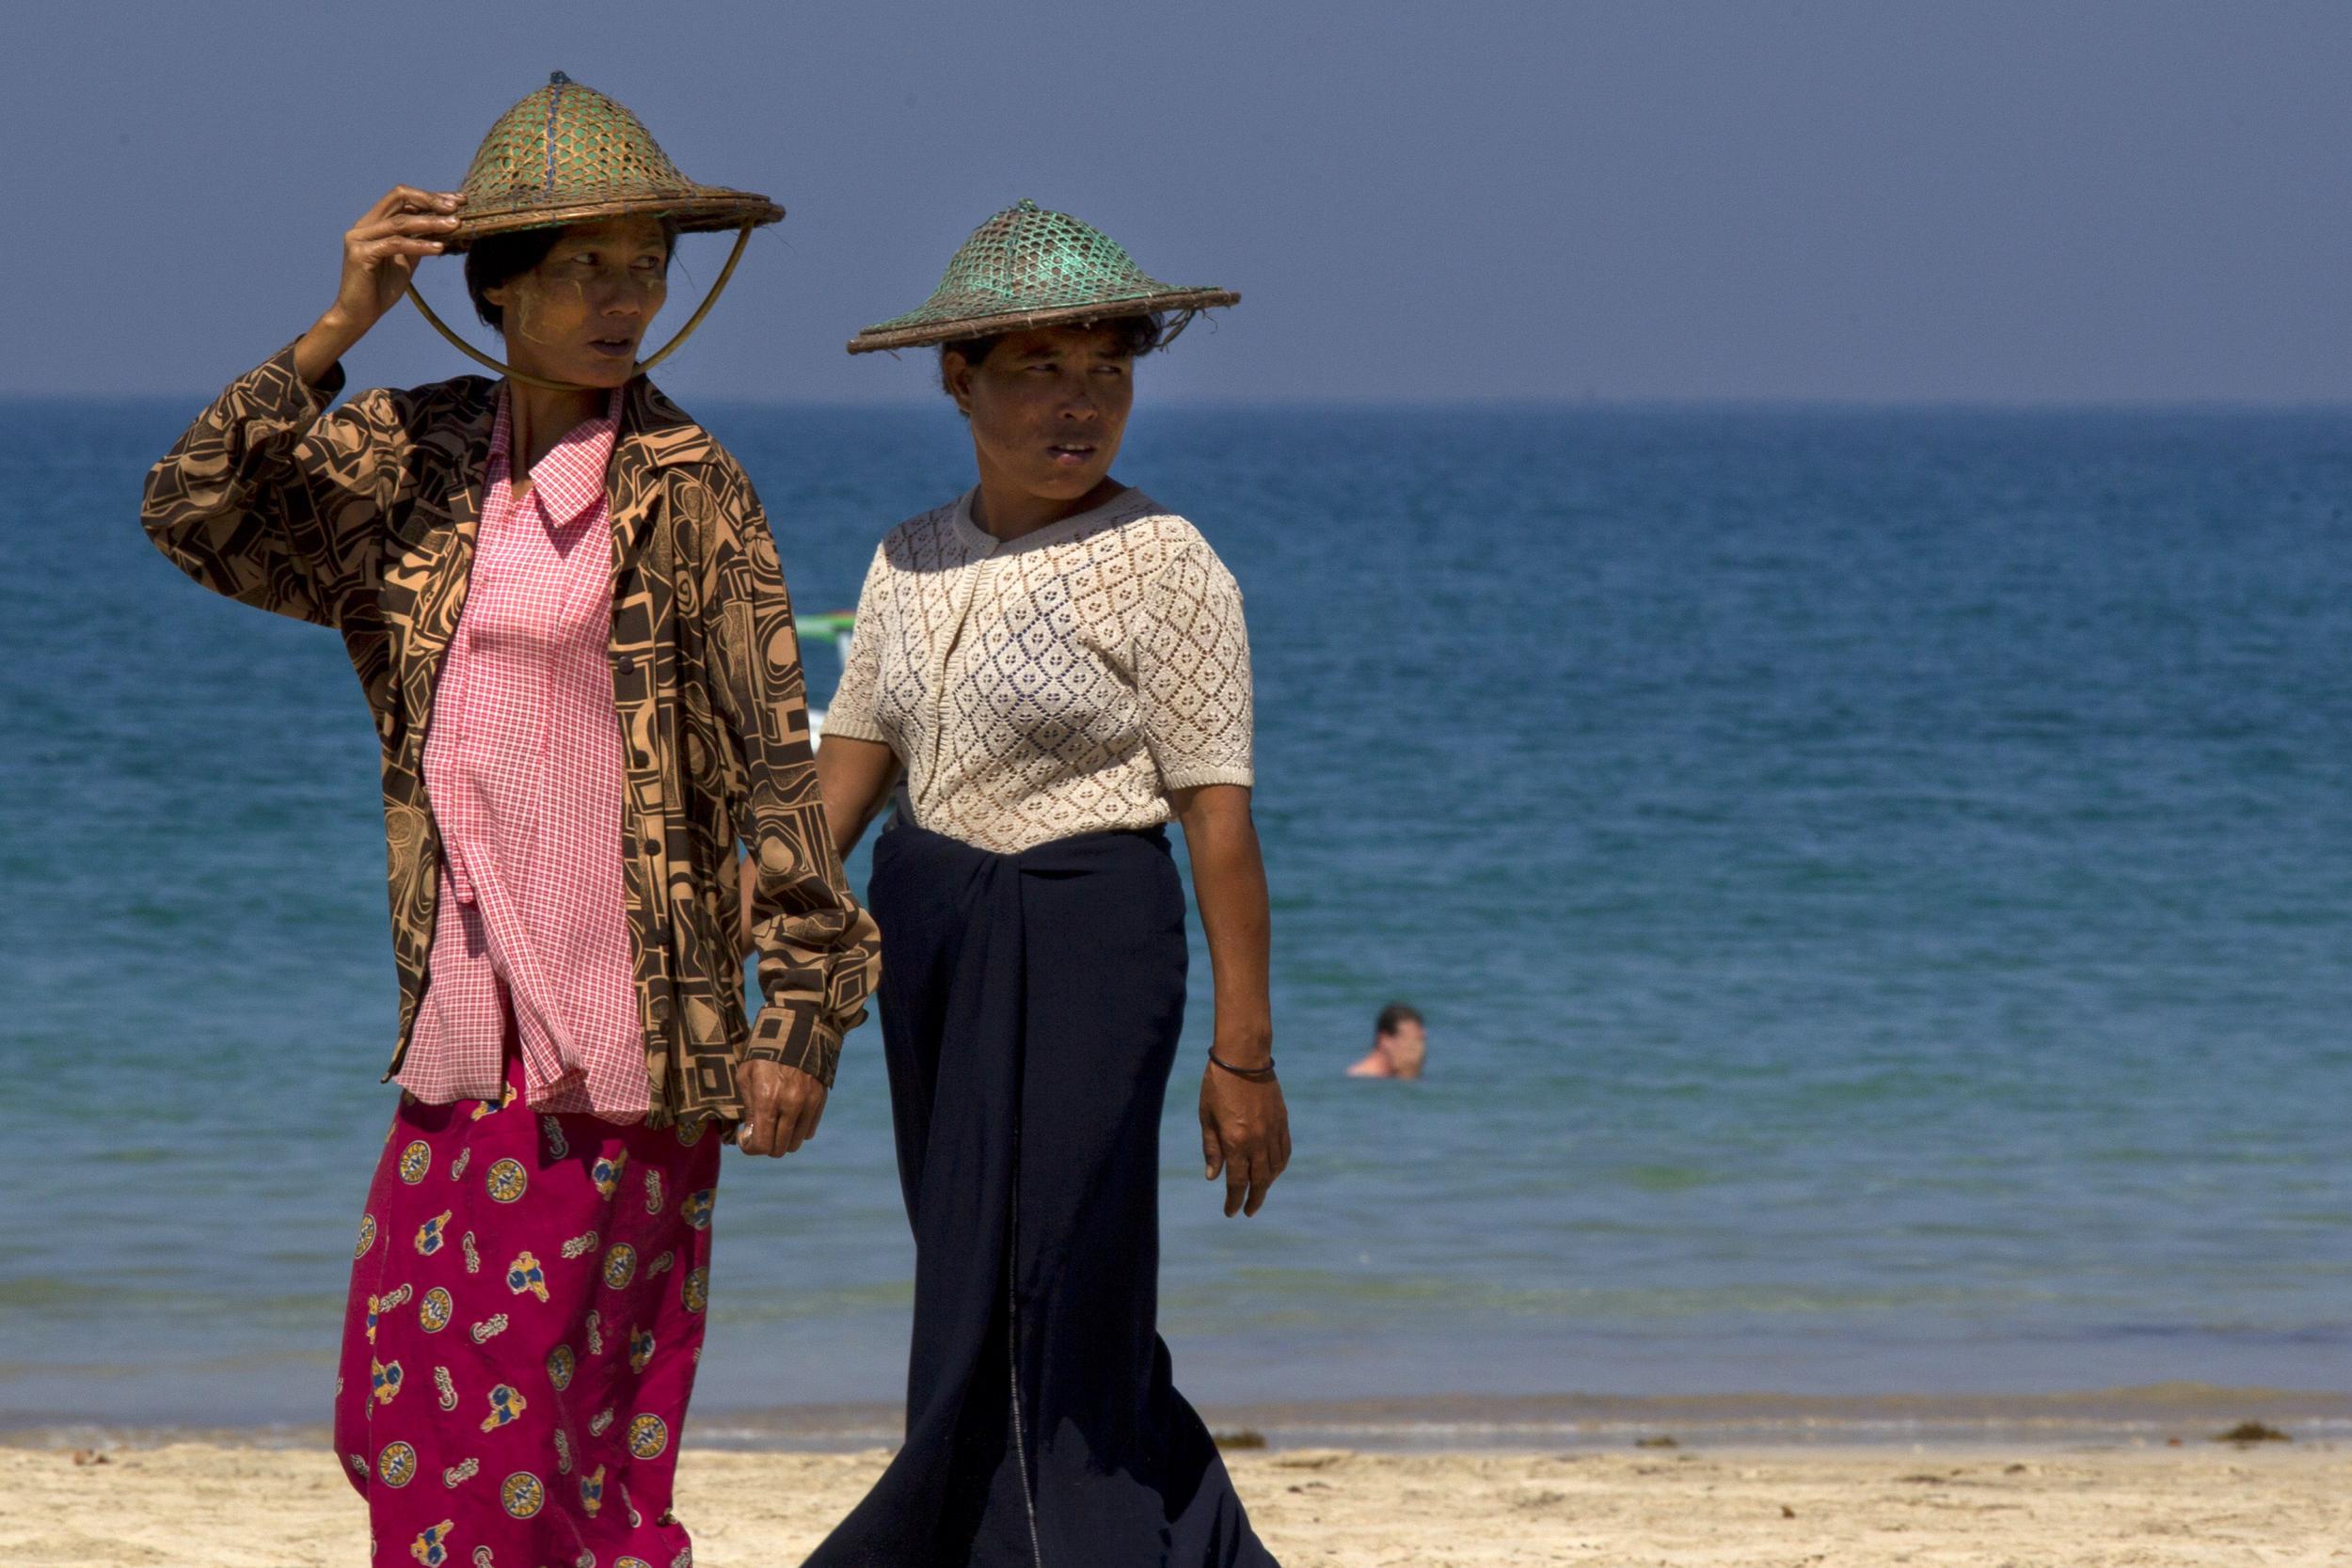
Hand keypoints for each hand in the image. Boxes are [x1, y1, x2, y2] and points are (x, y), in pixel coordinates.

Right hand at [294, 186, 463, 383]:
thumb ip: (419, 242)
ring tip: (455, 225)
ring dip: (431, 222)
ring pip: (400, 222)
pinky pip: (395, 245)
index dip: (431, 196)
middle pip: (399, 198)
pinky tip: (440, 247)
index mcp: (373, 222)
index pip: (403, 197)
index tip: (459, 200)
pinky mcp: (360, 254)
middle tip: (458, 207)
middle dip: (431, 200)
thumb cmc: (382, 288)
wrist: (360, 315)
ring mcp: (359, 238)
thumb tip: (447, 228)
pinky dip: (419, 245)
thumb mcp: (407, 261)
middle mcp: (364, 225)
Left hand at [736, 1058, 827, 1156]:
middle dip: (766, 1145)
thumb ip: (747, 1109)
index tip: (745, 1137)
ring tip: (775, 1125)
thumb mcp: (745, 1076)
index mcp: (767, 1100)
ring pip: (795, 1143)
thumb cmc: (763, 1054)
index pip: (762, 1145)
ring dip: (783, 1140)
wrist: (796, 1032)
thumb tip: (750, 1133)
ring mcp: (808, 1104)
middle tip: (759, 1132)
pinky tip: (789, 1117)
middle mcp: (790, 1105)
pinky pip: (809, 1131)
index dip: (750, 1148)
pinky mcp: (819, 1101)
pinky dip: (798, 1130)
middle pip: (779, 1149)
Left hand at [1199, 1060, 1290, 1216]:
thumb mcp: (1206, 1118)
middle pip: (1259, 1180)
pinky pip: (1284, 1152)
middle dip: (1253, 1199)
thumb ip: (1212, 1149)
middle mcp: (1257, 1141)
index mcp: (1235, 1141)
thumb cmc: (1217, 1085)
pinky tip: (1273, 1171)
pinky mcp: (1282, 1121)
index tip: (1230, 1212)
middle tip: (1248, 1211)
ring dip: (1267, 1184)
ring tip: (1259, 1192)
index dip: (1234, 1200)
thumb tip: (1213, 1177)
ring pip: (1275, 1169)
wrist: (1244, 1057)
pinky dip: (1279, 1166)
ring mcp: (1273, 1131)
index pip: (1237, 1181)